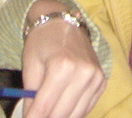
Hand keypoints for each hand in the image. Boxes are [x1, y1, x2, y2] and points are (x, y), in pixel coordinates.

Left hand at [21, 0, 105, 117]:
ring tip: (49, 112)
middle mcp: (83, 73)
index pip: (45, 107)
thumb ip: (30, 95)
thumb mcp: (30, 66)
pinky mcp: (101, 81)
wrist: (63, 23)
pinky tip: (63, 107)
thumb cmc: (42, 42)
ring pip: (76, 114)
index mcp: (62, 66)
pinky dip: (73, 112)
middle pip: (61, 114)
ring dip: (60, 117)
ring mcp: (95, 78)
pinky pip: (87, 108)